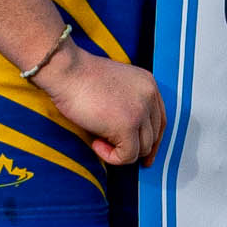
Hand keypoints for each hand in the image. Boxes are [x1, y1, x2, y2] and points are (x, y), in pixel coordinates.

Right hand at [33, 37, 165, 166]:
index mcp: (148, 84)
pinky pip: (127, 155)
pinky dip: (111, 156)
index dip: (152, 140)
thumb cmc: (79, 77)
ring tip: (98, 140)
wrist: (66, 70)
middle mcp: (150, 96)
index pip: (160, 120)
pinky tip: (95, 143)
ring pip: (142, 148)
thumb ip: (127, 102)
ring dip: (119, 151)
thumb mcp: (114, 84)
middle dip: (136, 148)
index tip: (144, 155)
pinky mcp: (127, 125)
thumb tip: (128, 131)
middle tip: (113, 150)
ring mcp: (141, 111)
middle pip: (154, 136)